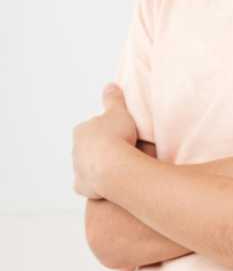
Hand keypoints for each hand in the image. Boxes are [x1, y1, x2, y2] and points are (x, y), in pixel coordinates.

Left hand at [71, 83, 137, 199]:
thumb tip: (110, 85)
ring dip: (98, 166)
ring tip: (117, 167)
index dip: (106, 131)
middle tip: (119, 151)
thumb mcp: (119, 111)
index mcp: (81, 129)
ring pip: (87, 166)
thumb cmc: (117, 136)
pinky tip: (107, 184)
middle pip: (88, 148)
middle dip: (100, 149)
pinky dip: (94, 185)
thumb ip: (113, 99)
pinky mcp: (81, 186)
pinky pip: (87, 185)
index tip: (119, 134)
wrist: (113, 165)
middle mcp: (75, 148)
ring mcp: (77, 168)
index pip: (92, 128)